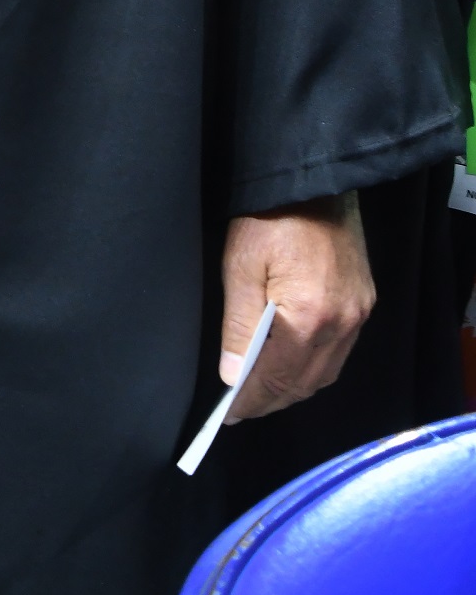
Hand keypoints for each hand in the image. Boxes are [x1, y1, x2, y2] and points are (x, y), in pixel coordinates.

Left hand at [219, 195, 374, 421]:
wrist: (314, 179)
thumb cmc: (269, 217)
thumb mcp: (240, 264)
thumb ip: (238, 325)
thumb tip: (233, 375)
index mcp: (307, 317)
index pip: (277, 378)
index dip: (251, 400)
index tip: (230, 416)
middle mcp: (340, 324)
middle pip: (304, 383)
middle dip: (272, 399)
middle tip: (242, 407)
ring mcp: (357, 315)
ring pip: (325, 372)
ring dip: (294, 387)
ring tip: (263, 390)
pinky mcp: (364, 302)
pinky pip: (339, 352)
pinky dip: (314, 366)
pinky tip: (293, 363)